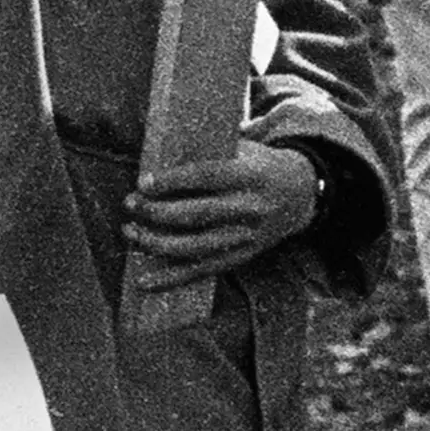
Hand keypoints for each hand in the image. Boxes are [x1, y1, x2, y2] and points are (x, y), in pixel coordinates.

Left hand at [126, 141, 322, 290]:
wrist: (299, 194)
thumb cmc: (258, 165)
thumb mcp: (242, 149)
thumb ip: (209, 152)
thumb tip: (158, 151)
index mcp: (250, 176)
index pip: (206, 177)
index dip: (172, 181)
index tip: (143, 182)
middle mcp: (249, 209)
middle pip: (196, 215)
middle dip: (157, 212)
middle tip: (130, 204)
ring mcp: (245, 238)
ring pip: (194, 247)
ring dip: (156, 243)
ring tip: (130, 232)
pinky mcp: (240, 257)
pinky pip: (200, 271)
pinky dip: (170, 279)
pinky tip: (144, 281)